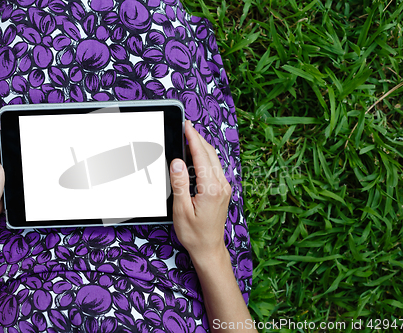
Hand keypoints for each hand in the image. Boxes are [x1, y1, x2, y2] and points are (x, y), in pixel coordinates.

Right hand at [169, 120, 231, 263]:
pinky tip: (197, 156)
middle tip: (186, 127)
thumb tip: (178, 162)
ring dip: (202, 147)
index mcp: (211, 189)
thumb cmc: (194, 234)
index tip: (186, 126)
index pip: (201, 157)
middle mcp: (221, 186)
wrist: (209, 249)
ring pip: (214, 160)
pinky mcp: (223, 191)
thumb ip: (180, 184)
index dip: (193, 139)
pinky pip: (214, 168)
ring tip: (190, 137)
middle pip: (210, 155)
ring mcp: (224, 188)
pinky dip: (205, 158)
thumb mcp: (181, 210)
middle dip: (198, 139)